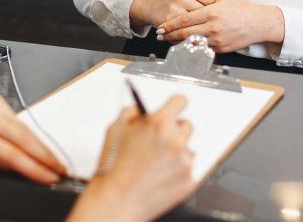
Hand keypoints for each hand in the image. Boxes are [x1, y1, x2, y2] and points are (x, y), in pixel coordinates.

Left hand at [0, 89, 65, 184]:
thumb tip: (23, 169)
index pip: (13, 156)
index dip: (35, 169)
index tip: (49, 177)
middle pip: (25, 138)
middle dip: (46, 155)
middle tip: (60, 169)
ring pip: (24, 126)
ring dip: (39, 144)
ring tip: (51, 159)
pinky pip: (16, 117)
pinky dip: (25, 131)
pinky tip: (31, 141)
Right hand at [69, 96, 193, 221]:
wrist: (117, 200)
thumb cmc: (114, 166)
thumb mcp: (116, 128)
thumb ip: (133, 112)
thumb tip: (143, 110)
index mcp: (158, 124)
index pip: (180, 102)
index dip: (175, 105)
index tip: (174, 108)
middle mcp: (175, 141)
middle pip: (186, 126)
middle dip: (173, 130)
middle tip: (159, 140)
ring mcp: (184, 162)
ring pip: (187, 148)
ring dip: (176, 151)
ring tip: (156, 162)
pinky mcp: (188, 181)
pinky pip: (187, 169)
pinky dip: (176, 170)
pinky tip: (159, 175)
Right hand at [129, 0, 224, 28]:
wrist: (149, 4)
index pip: (209, 0)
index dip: (216, 11)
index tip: (221, 17)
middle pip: (203, 13)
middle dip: (211, 22)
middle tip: (219, 29)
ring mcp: (173, 8)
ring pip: (194, 24)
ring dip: (203, 32)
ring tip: (212, 37)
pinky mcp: (167, 19)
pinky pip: (183, 31)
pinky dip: (190, 37)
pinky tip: (197, 40)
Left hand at [155, 0, 283, 52]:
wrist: (259, 23)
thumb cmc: (241, 7)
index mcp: (211, 12)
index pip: (185, 19)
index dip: (171, 24)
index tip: (161, 26)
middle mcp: (213, 27)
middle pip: (185, 33)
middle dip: (170, 35)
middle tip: (159, 35)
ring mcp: (217, 40)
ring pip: (192, 43)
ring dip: (178, 43)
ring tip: (167, 40)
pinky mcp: (221, 49)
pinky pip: (203, 49)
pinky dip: (192, 47)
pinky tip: (184, 45)